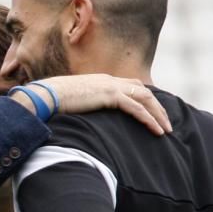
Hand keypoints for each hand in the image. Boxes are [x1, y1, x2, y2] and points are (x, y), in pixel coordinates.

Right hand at [15, 76, 172, 134]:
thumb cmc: (54, 103)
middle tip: (167, 124)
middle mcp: (110, 80)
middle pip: (143, 91)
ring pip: (145, 99)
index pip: (132, 86)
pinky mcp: (110, 96)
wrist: (46, 96)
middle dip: (158, 108)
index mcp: (102, 81)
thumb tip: (85, 118)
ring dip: (158, 115)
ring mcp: (111, 86)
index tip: (155, 113)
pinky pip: (137, 108)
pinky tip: (157, 131)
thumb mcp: (75, 103)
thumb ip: (86, 106)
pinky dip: (149, 119)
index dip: (146, 99)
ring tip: (166, 130)